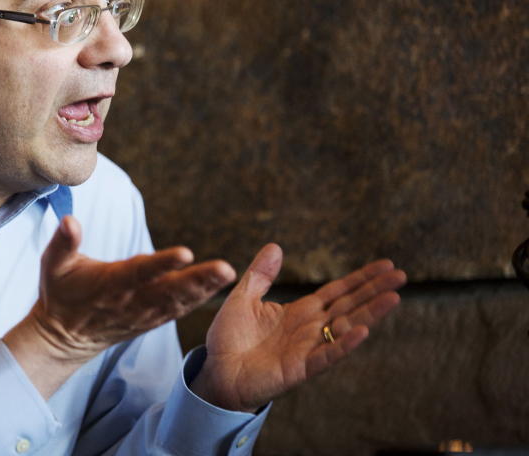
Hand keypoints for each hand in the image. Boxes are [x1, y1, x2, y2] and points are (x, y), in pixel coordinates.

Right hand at [5, 215, 235, 397]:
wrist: (63, 337)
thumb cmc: (60, 292)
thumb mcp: (53, 265)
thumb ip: (63, 243)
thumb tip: (70, 221)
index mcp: (109, 284)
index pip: (139, 272)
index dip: (162, 264)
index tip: (185, 254)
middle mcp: (130, 301)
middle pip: (169, 290)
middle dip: (198, 280)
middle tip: (226, 269)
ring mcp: (142, 314)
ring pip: (178, 302)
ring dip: (205, 289)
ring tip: (228, 274)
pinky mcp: (150, 320)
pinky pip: (178, 310)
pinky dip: (198, 300)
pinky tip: (219, 287)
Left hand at [193, 243, 406, 411]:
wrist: (217, 372)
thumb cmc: (230, 338)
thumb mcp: (243, 298)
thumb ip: (260, 274)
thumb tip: (276, 246)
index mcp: (300, 311)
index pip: (337, 291)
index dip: (361, 278)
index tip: (385, 265)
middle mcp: (311, 329)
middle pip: (349, 306)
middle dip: (374, 290)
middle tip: (401, 276)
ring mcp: (309, 349)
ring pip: (346, 328)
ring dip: (370, 314)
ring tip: (393, 298)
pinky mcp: (300, 369)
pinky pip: (327, 355)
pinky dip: (344, 344)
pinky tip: (363, 331)